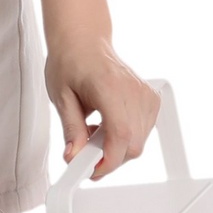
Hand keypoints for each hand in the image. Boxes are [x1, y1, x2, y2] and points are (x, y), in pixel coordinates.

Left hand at [45, 34, 159, 177]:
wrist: (84, 42)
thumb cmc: (71, 62)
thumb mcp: (61, 97)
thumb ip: (71, 129)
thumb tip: (74, 156)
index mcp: (111, 87)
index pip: (121, 135)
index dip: (108, 160)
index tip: (91, 170)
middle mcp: (134, 91)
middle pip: (133, 144)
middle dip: (108, 158)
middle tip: (85, 154)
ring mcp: (146, 95)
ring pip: (139, 142)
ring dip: (115, 148)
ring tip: (93, 131)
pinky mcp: (151, 99)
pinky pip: (143, 132)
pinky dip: (125, 137)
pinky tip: (107, 125)